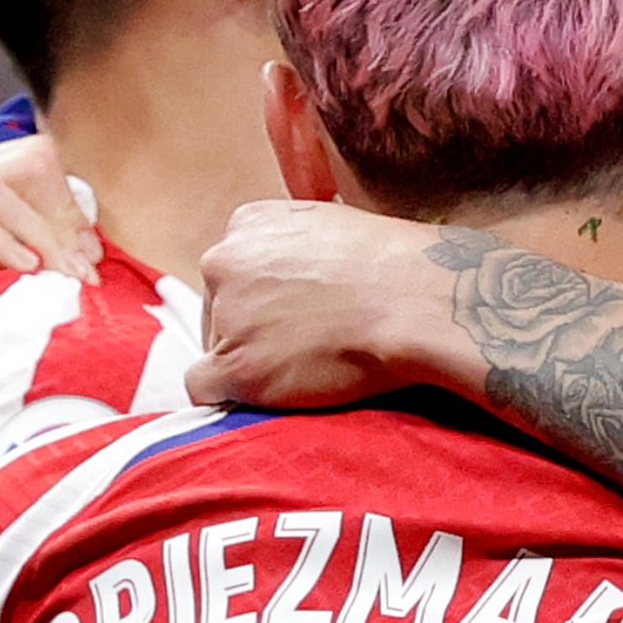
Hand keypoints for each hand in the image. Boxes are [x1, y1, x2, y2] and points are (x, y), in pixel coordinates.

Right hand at [0, 135, 98, 379]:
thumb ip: (38, 248)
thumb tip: (93, 254)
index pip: (34, 157)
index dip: (71, 201)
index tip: (91, 257)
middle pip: (20, 165)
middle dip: (63, 217)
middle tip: (86, 275)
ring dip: (39, 234)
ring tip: (64, 280)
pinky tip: (23, 275)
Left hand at [188, 200, 481, 407]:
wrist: (418, 301)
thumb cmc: (398, 267)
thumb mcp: (337, 229)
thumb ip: (301, 248)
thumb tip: (304, 275)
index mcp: (248, 223)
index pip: (231, 270)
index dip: (262, 299)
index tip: (292, 316)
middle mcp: (224, 261)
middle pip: (217, 308)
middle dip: (251, 329)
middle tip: (302, 347)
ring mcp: (226, 315)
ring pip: (216, 348)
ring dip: (252, 362)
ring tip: (307, 370)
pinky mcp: (236, 367)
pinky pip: (204, 389)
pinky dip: (230, 398)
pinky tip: (269, 399)